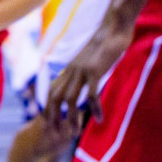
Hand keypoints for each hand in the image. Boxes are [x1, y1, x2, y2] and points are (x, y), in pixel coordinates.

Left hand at [45, 18, 132, 138]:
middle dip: (53, 116)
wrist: (113, 27)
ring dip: (70, 117)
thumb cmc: (105, 44)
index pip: (51, 91)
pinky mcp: (95, 71)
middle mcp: (71, 71)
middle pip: (54, 97)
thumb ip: (84, 71)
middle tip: (57, 133)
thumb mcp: (90, 60)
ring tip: (74, 132)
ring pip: (70, 99)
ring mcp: (82, 71)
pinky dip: (94, 108)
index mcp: (69, 69)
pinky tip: (99, 118)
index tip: (48, 122)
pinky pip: (92, 94)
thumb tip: (84, 81)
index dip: (47, 108)